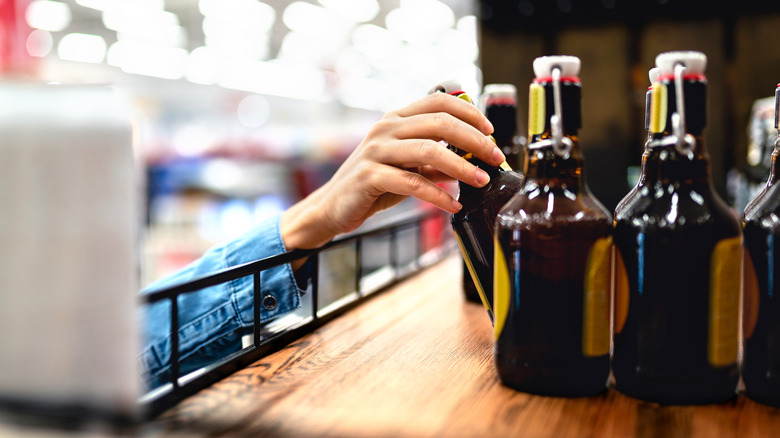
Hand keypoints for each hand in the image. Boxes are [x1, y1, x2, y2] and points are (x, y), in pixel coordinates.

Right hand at [281, 92, 505, 251]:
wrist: (334, 206)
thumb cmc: (372, 184)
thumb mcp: (408, 168)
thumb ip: (436, 162)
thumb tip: (472, 163)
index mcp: (396, 119)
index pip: (439, 102)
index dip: (469, 113)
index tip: (489, 131)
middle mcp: (386, 129)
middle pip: (440, 123)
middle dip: (474, 140)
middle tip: (494, 157)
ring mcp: (376, 151)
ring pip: (429, 152)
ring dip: (462, 167)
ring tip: (481, 180)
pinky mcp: (370, 176)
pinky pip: (413, 183)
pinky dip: (438, 196)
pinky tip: (453, 205)